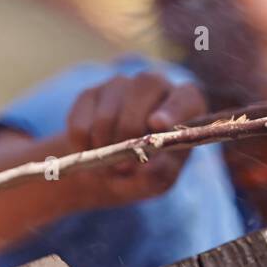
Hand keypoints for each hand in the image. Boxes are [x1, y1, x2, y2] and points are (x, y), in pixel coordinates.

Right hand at [64, 72, 207, 207]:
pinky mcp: (90, 94)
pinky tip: (91, 154)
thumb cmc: (145, 173)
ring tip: (108, 166)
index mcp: (186, 104)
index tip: (158, 125)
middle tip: (123, 167)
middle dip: (129, 132)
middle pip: (142, 93)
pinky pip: (80, 121)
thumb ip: (158, 174)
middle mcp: (155, 86)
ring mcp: (120, 86)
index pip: (186, 98)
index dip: (172, 110)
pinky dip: (82, 145)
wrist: (107, 171)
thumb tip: (149, 166)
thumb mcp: (157, 181)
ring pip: (107, 113)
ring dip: (104, 146)